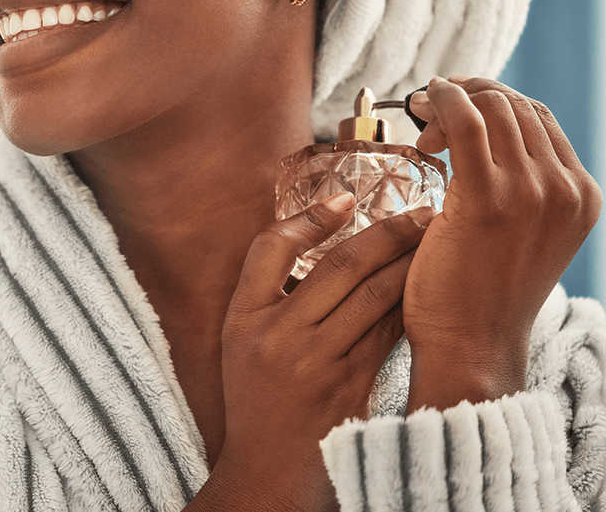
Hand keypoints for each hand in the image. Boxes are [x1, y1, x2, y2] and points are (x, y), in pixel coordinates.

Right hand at [193, 194, 424, 511]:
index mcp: (243, 318)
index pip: (270, 247)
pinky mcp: (351, 388)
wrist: (266, 475)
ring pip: (375, 295)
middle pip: (340, 265)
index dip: (310, 217)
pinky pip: (388, 333)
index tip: (346, 198)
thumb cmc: (255, 402)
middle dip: (387, 233)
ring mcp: (316, 363)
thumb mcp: (240, 342)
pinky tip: (429, 290)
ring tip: (434, 242)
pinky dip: (409, 306)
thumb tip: (322, 241)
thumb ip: (270, 297)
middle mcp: (277, 336)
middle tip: (419, 213)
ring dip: (409, 264)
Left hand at [403, 77, 601, 410]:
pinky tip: (421, 108)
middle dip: (468, 94)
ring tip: (419, 121)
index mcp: (580, 196)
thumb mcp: (518, 233)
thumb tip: (475, 135)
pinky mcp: (490, 198)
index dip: (491, 100)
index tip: (450, 108)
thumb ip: (516, 188)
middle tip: (426, 111)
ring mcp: (534, 193)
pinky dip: (442, 102)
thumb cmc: (477, 293)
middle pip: (517, 104)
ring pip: (493, 106)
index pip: (538, 118)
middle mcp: (566, 190)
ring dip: (450, 99)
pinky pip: (466, 122)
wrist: (471, 345)